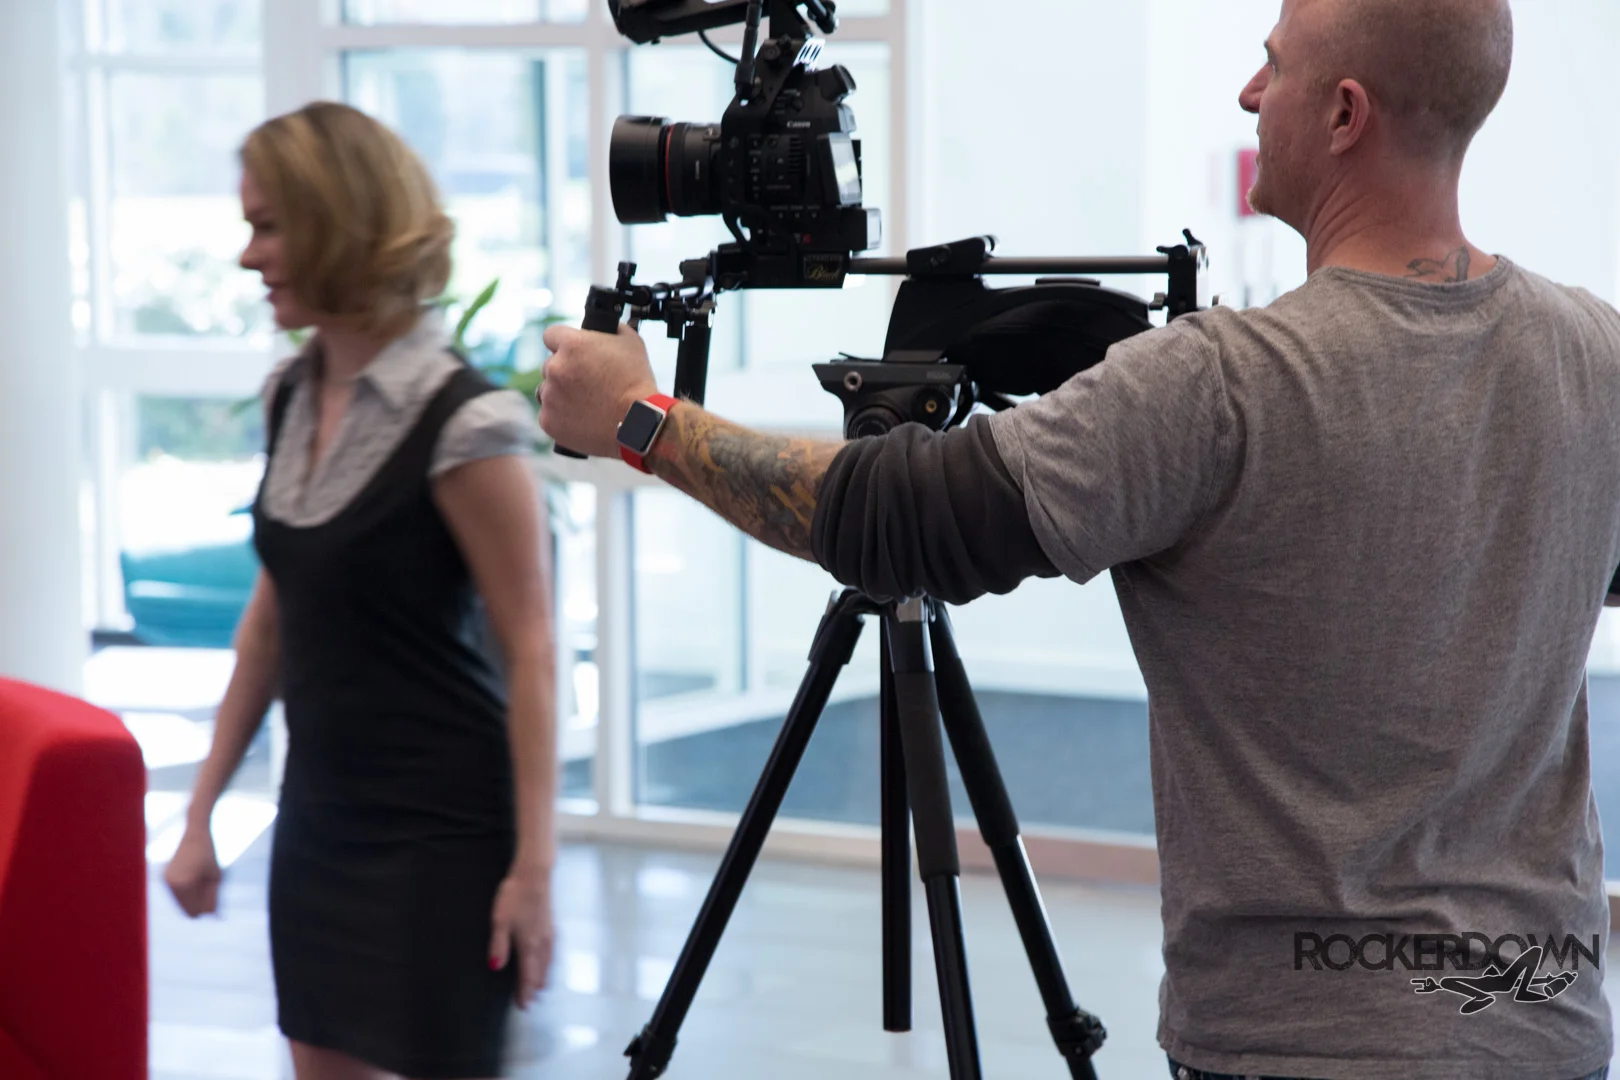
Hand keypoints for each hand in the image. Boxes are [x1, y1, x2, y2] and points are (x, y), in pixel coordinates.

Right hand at [164, 827, 222, 917]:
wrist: (194, 834)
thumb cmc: (209, 854)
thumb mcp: (216, 877)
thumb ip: (213, 898)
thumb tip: (213, 917)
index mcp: (184, 885)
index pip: (193, 912)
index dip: (205, 907)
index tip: (212, 893)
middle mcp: (171, 885)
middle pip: (186, 909)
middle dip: (198, 903)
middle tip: (207, 885)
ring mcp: (166, 881)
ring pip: (181, 903)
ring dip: (192, 897)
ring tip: (200, 878)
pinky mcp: (165, 878)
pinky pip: (177, 894)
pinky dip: (186, 892)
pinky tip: (193, 877)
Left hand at [489, 863, 554, 1008]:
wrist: (535, 874)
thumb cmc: (515, 895)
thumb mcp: (500, 920)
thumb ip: (498, 945)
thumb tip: (495, 968)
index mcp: (529, 944)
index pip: (527, 975)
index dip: (525, 992)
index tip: (523, 1006)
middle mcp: (542, 942)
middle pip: (540, 972)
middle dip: (535, 988)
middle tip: (530, 1001)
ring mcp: (549, 933)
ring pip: (548, 963)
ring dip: (544, 977)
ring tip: (541, 987)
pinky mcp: (551, 924)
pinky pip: (552, 952)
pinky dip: (549, 963)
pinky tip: (549, 960)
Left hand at [538, 322, 658, 458]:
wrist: (637, 423)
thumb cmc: (636, 382)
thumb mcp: (631, 342)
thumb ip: (611, 329)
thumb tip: (605, 326)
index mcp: (571, 345)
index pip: (551, 335)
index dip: (563, 343)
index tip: (572, 353)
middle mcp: (555, 368)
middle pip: (550, 365)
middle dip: (565, 371)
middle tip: (588, 382)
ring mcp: (550, 396)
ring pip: (547, 390)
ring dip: (561, 394)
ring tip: (586, 403)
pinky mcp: (548, 420)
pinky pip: (549, 414)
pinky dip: (561, 416)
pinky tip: (582, 417)